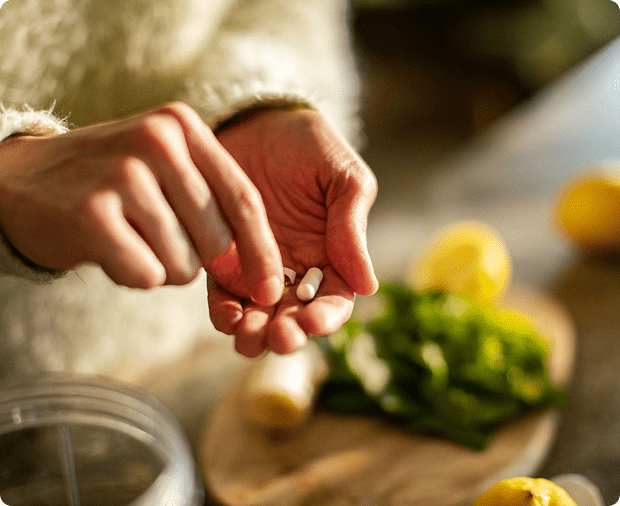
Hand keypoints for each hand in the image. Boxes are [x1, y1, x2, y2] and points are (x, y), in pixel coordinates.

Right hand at [0, 103, 283, 304]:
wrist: (22, 179)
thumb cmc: (111, 183)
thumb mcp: (165, 168)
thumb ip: (213, 202)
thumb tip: (262, 269)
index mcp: (182, 126)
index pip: (244, 199)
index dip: (263, 251)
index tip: (270, 290)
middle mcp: (157, 141)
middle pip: (217, 240)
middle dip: (195, 258)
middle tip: (156, 237)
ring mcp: (124, 174)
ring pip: (182, 265)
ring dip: (161, 266)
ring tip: (129, 237)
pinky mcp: (92, 213)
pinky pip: (146, 275)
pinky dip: (132, 275)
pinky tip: (109, 248)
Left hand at [209, 108, 378, 356]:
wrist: (256, 120)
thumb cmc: (308, 145)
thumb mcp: (343, 177)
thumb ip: (353, 227)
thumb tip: (368, 286)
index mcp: (333, 255)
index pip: (334, 300)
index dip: (326, 318)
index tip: (313, 322)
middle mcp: (296, 269)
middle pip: (295, 317)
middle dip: (287, 334)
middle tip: (278, 337)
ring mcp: (258, 267)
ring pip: (259, 315)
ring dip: (255, 334)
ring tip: (248, 337)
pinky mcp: (223, 258)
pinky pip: (223, 294)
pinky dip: (224, 312)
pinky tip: (226, 316)